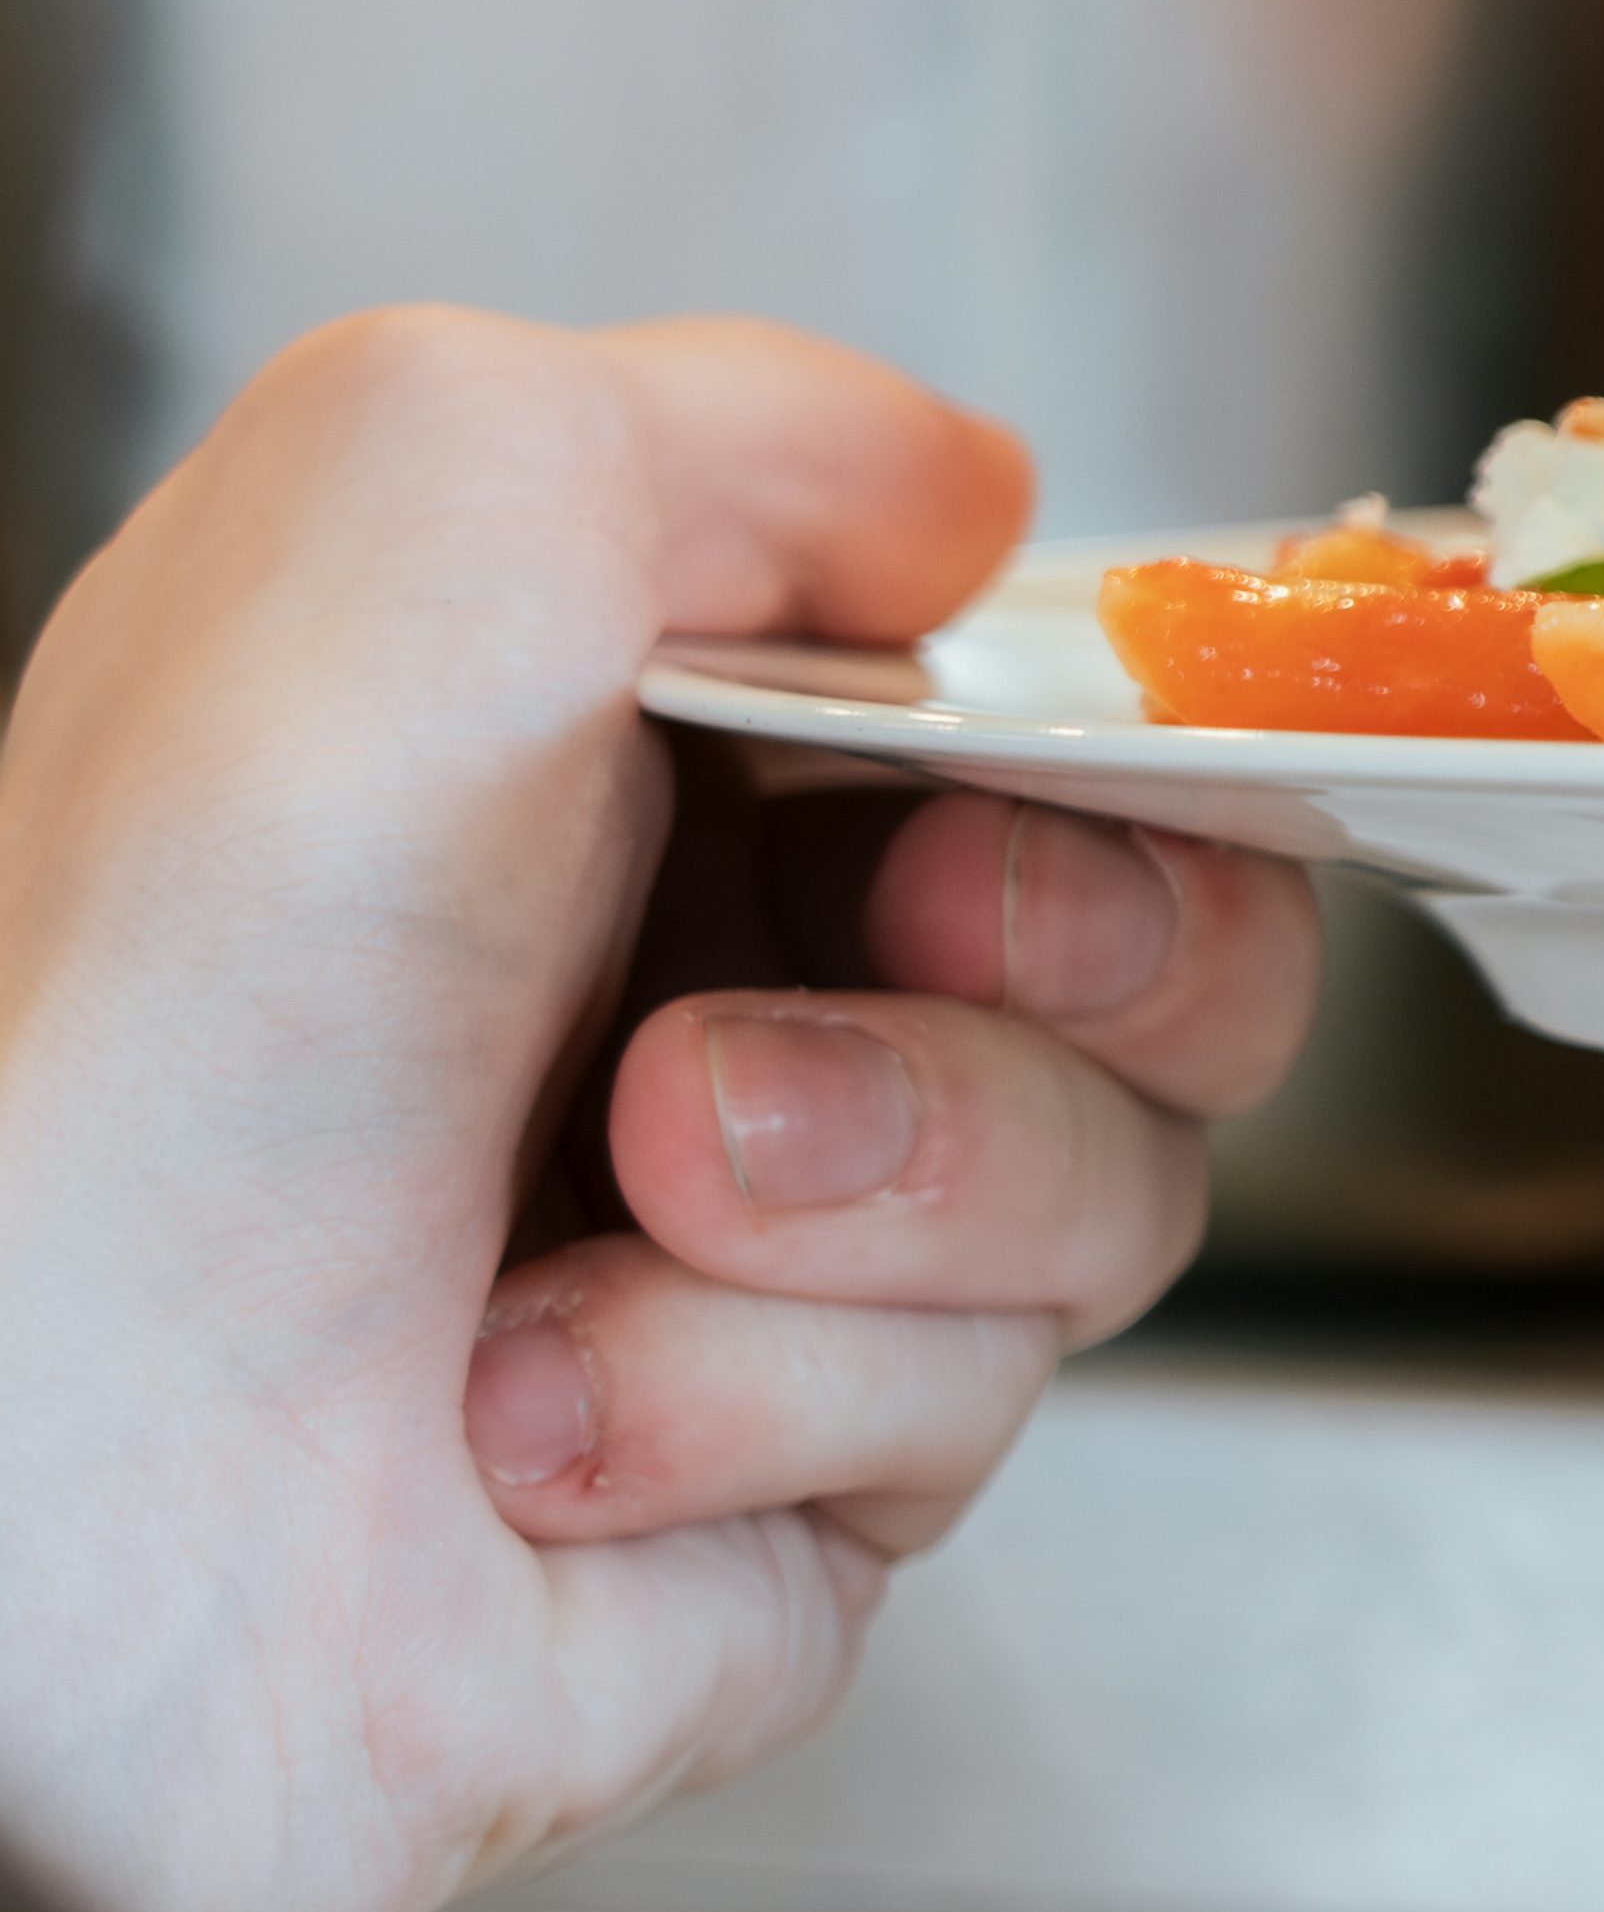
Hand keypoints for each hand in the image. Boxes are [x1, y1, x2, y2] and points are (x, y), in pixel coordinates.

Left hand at [0, 313, 1316, 1911]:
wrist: (38, 1485)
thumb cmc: (157, 1001)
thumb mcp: (426, 484)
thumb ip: (759, 413)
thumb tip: (983, 516)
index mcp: (632, 737)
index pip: (1061, 706)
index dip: (1116, 738)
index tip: (1004, 766)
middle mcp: (713, 974)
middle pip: (1181, 943)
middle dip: (1079, 951)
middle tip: (905, 939)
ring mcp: (775, 1254)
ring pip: (1114, 1190)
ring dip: (888, 1186)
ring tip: (628, 1198)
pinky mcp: (797, 1498)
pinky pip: (964, 1419)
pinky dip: (756, 1394)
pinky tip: (532, 1408)